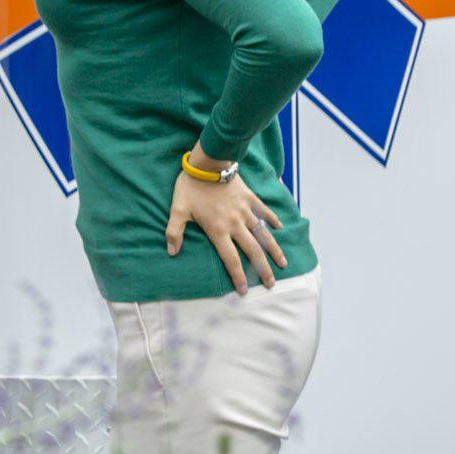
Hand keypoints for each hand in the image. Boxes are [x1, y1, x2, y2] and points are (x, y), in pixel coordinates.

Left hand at [164, 163, 286, 293]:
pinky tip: (279, 227)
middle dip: (262, 270)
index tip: (244, 291)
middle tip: (271, 284)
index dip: (238, 277)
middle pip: (253, 252)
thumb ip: (175, 232)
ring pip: (263, 234)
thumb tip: (171, 252)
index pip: (231, 260)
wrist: (208, 163)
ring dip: (274, 250)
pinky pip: (264, 211)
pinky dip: (272, 220)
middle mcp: (235, 224)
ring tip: (283, 263)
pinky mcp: (250, 198)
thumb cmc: (190, 187)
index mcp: (218, 230)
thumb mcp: (178, 210)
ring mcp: (245, 211)